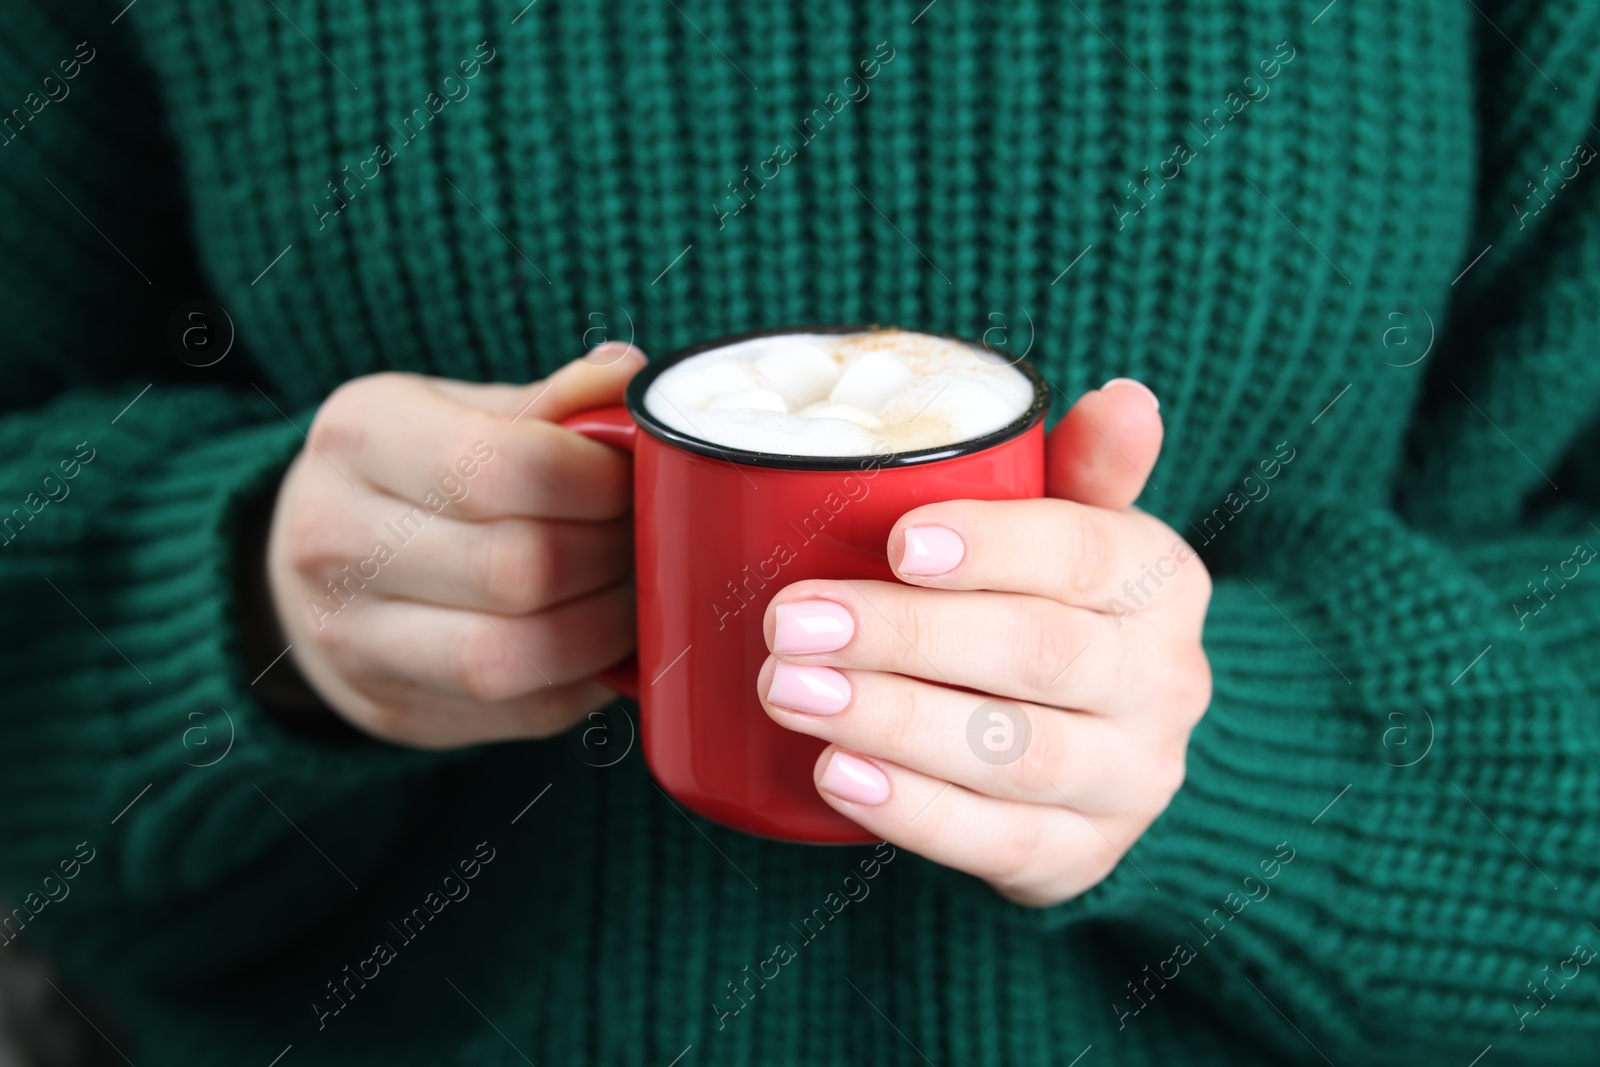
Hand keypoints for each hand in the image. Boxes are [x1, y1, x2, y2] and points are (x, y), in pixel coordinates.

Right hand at [266, 345, 644, 748]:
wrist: (311, 563)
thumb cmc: (411, 474)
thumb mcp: (456, 409)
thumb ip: (548, 402)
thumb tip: (630, 378)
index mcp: (359, 437)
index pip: (503, 467)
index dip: (597, 481)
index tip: (634, 477)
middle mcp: (335, 539)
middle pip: (517, 569)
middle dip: (611, 555)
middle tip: (647, 537)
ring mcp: (353, 639)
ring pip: (513, 657)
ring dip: (607, 629)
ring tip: (636, 591)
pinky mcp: (393, 708)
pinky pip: (522, 712)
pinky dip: (588, 679)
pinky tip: (608, 642)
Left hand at [759, 380, 1210, 905]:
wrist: (1107, 751)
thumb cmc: (1060, 610)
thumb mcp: (1081, 533)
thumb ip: (1084, 470)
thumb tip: (1125, 396)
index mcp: (1160, 583)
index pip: (1084, 553)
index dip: (992, 547)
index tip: (897, 542)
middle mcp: (1165, 683)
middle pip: (1036, 653)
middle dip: (905, 636)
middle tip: (791, 622)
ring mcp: (1130, 780)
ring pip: (1015, 753)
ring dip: (893, 721)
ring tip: (789, 692)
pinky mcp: (1083, 857)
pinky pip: (1000, 842)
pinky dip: (914, 812)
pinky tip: (837, 775)